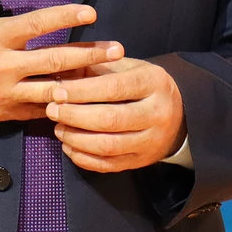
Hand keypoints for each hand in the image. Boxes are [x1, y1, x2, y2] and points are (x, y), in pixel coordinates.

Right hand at [0, 0, 125, 123]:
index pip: (38, 24)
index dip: (67, 16)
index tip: (91, 11)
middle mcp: (2, 66)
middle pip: (55, 60)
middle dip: (89, 54)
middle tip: (117, 49)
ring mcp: (3, 93)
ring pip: (52, 91)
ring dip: (81, 85)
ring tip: (108, 77)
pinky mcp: (1, 113)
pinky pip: (37, 112)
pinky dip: (60, 106)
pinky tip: (81, 101)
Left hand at [45, 58, 185, 172]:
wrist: (180, 114)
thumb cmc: (143, 85)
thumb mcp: (128, 67)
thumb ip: (98, 67)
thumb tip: (62, 71)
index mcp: (153, 83)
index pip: (114, 88)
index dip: (82, 91)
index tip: (57, 91)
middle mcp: (156, 114)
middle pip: (110, 119)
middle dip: (75, 116)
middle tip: (51, 110)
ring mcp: (151, 141)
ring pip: (108, 146)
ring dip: (76, 139)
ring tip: (58, 128)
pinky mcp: (142, 161)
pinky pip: (109, 165)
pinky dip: (84, 158)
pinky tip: (68, 146)